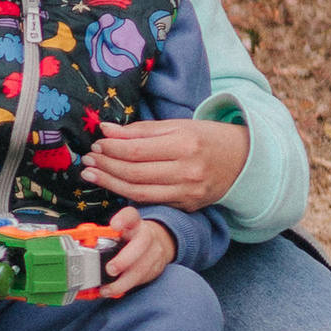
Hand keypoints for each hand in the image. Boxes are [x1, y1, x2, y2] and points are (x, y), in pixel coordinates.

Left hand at [84, 116, 248, 209]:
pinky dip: (128, 195)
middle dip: (106, 167)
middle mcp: (187, 171)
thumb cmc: (207, 138)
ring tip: (92, 175)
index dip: (112, 149)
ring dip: (110, 184)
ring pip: (139, 193)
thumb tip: (106, 130)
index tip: (96, 144)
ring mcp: (187, 192)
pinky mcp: (186, 206)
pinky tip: (113, 186)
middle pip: (135, 173)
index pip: (137, 150)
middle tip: (88, 161)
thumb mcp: (178, 125)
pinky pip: (151, 202)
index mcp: (185, 144)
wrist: (242, 160)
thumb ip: (141, 130)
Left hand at [100, 207, 176, 297]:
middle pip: (141, 244)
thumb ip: (104, 236)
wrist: (157, 243)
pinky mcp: (156, 268)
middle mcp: (146, 235)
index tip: (114, 225)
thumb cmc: (130, 238)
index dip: (123, 219)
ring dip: (123, 282)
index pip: (131, 216)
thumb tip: (82, 245)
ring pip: (142, 268)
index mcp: (133, 223)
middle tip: (110, 269)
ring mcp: (154, 252)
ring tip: (107, 289)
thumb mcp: (120, 231)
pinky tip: (113, 291)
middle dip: (125, 259)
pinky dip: (125, 287)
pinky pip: (141, 280)